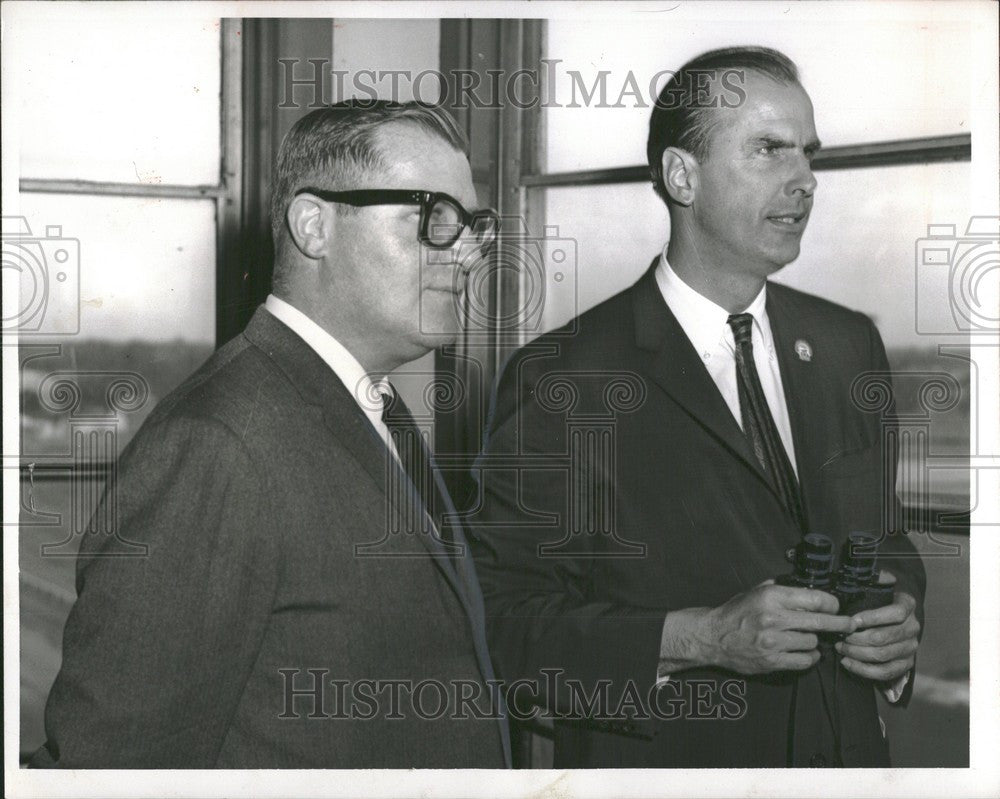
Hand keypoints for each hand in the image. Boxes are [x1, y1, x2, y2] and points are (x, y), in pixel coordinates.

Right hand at [699, 581, 856, 674]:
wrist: (713, 637)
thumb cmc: (736, 613)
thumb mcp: (755, 591)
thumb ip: (781, 589)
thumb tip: (807, 589)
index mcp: (771, 597)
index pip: (814, 599)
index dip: (831, 604)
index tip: (836, 607)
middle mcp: (774, 618)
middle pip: (820, 621)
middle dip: (840, 623)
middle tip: (850, 624)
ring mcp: (773, 642)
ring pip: (813, 642)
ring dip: (814, 641)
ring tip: (808, 638)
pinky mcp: (772, 661)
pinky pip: (804, 660)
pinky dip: (809, 657)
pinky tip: (806, 652)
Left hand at [836, 570, 919, 681]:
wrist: (896, 618)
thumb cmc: (881, 600)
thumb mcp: (880, 586)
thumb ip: (877, 579)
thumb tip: (876, 574)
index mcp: (908, 605)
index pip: (895, 613)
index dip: (872, 617)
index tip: (851, 620)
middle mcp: (913, 627)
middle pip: (884, 637)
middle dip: (856, 639)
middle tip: (838, 637)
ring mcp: (911, 647)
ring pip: (882, 655)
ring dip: (857, 654)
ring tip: (840, 648)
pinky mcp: (906, 663)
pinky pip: (885, 672)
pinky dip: (864, 670)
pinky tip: (848, 663)